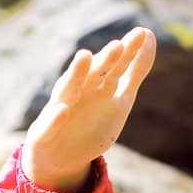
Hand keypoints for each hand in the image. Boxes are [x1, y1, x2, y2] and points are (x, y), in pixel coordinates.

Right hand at [22, 26, 157, 192]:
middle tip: (118, 45)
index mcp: (96, 85)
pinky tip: (62, 111)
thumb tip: (149, 33)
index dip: (128, 53)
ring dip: (75, 75)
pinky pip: (49, 126)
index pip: (114, 66)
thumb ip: (135, 70)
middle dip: (104, 61)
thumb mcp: (119, 98)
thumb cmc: (91, 122)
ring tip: (84, 56)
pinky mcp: (44, 133)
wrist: (60, 158)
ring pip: (67, 90)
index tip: (142, 34)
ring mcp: (59, 110)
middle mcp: (77, 93)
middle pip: (92, 74)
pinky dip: (54, 119)